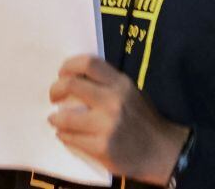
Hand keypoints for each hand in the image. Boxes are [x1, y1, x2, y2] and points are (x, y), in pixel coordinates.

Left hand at [48, 56, 188, 185]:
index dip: (68, 65)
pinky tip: (66, 134)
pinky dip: (63, 135)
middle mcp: (113, 101)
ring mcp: (107, 126)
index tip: (62, 74)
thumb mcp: (130, 93)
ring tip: (55, 119)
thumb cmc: (142, 120)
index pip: (88, 63)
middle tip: (54, 97)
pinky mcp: (101, 147)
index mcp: (121, 84)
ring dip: (55, 118)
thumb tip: (73, 78)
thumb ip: (107, 84)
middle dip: (55, 90)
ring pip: (65, 117)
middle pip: (71, 85)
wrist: (161, 152)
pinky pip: (71, 138)